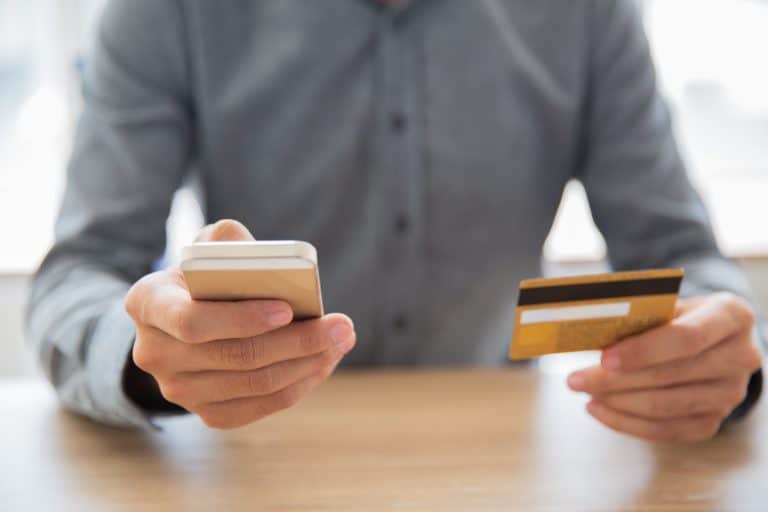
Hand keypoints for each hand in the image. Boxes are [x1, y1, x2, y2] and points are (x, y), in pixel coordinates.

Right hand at [124, 219, 355, 427]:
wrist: (184, 320)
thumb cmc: (204, 278)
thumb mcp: (206, 250)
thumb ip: (225, 240)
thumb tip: (256, 253)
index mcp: (147, 304)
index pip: (191, 321)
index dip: (240, 319)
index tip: (287, 309)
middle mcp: (155, 353)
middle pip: (235, 356)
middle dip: (297, 342)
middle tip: (341, 326)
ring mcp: (178, 390)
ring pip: (254, 384)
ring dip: (307, 364)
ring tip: (341, 341)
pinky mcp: (207, 412)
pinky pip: (260, 406)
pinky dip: (299, 385)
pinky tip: (323, 363)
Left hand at [567, 292, 761, 441]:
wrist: (711, 339)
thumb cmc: (679, 315)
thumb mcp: (667, 303)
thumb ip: (640, 315)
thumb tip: (592, 332)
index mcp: (731, 316)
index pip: (686, 338)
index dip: (643, 350)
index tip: (604, 358)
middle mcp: (740, 357)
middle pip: (670, 375)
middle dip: (615, 380)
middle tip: (575, 380)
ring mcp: (730, 394)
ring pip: (665, 406)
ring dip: (616, 402)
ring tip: (584, 392)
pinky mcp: (713, 420)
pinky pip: (666, 430)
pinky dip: (627, 422)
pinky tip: (599, 409)